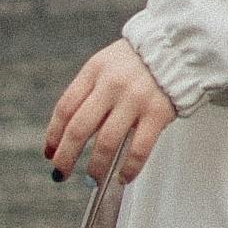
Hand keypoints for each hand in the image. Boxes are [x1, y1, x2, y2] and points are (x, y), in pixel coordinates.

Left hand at [45, 40, 179, 189]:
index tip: (50, 153)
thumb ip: (89, 92)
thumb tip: (69, 134)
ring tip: (92, 178)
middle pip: (79, 128)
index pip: (65, 108)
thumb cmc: (137, 61)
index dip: (53, 135)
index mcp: (94, 71)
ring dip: (96, 167)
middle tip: (61, 173)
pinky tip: (123, 177)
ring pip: (106, 143)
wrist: (176, 49)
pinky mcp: (157, 113)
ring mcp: (135, 99)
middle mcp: (111, 85)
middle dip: (66, 156)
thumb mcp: (106, 65)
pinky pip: (138, 149)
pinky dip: (129, 168)